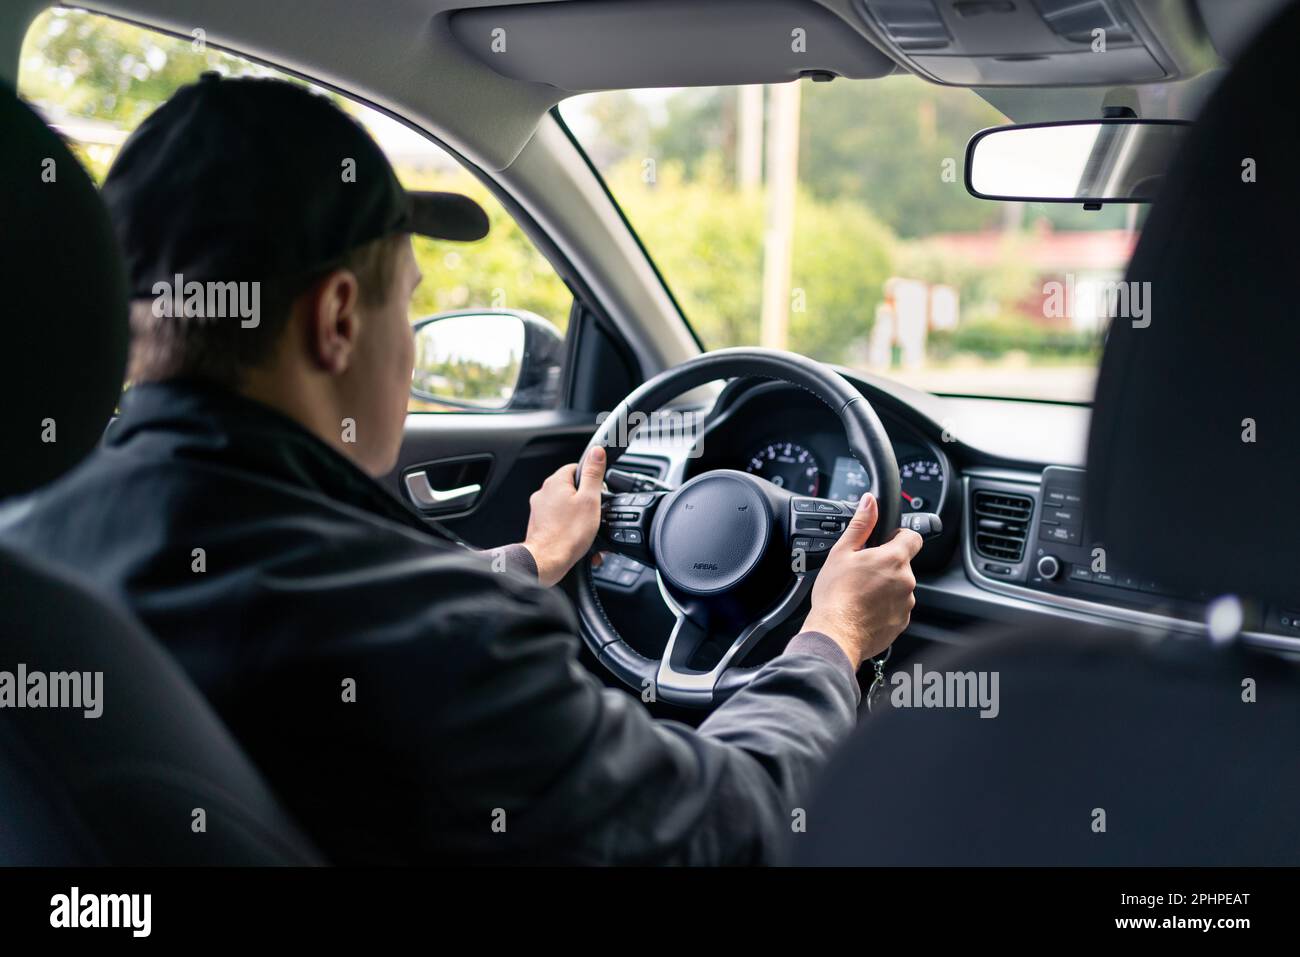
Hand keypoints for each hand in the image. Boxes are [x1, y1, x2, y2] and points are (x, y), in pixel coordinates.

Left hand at [522, 447, 605, 585]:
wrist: (547, 561)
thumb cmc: (568, 534)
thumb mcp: (590, 500)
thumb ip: (593, 474)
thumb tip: (597, 451)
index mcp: (555, 482)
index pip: (576, 468)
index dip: (591, 479)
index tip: (598, 491)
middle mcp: (544, 493)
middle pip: (571, 488)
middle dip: (585, 501)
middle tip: (595, 514)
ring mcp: (540, 510)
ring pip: (566, 507)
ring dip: (579, 517)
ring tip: (587, 531)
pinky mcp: (540, 526)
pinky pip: (559, 521)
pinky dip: (570, 529)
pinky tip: (578, 540)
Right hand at [801, 492, 923, 670]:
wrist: (835, 634)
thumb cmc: (835, 595)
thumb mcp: (842, 552)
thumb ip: (861, 524)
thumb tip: (870, 502)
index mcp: (893, 559)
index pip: (913, 537)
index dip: (899, 536)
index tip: (886, 542)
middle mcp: (906, 580)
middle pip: (903, 564)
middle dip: (886, 565)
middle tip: (862, 572)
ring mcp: (906, 603)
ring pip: (900, 587)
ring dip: (886, 587)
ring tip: (861, 594)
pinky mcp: (902, 622)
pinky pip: (897, 608)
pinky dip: (884, 607)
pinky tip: (864, 609)